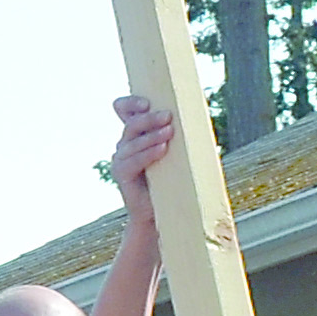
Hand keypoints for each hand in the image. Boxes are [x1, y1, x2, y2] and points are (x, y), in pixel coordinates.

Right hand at [105, 92, 171, 216]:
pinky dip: (148, 153)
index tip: (147, 103)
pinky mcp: (121, 174)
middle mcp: (124, 144)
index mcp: (135, 134)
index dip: (131, 103)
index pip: (123, 110)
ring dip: (152, 135)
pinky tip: (162, 149)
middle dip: (149, 118)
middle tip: (168, 116)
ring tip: (169, 131)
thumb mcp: (175, 152)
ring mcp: (120, 160)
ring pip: (132, 142)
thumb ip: (175, 135)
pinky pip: (133, 161)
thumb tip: (196, 117)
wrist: (163, 212)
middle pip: (131, 124)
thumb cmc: (174, 179)